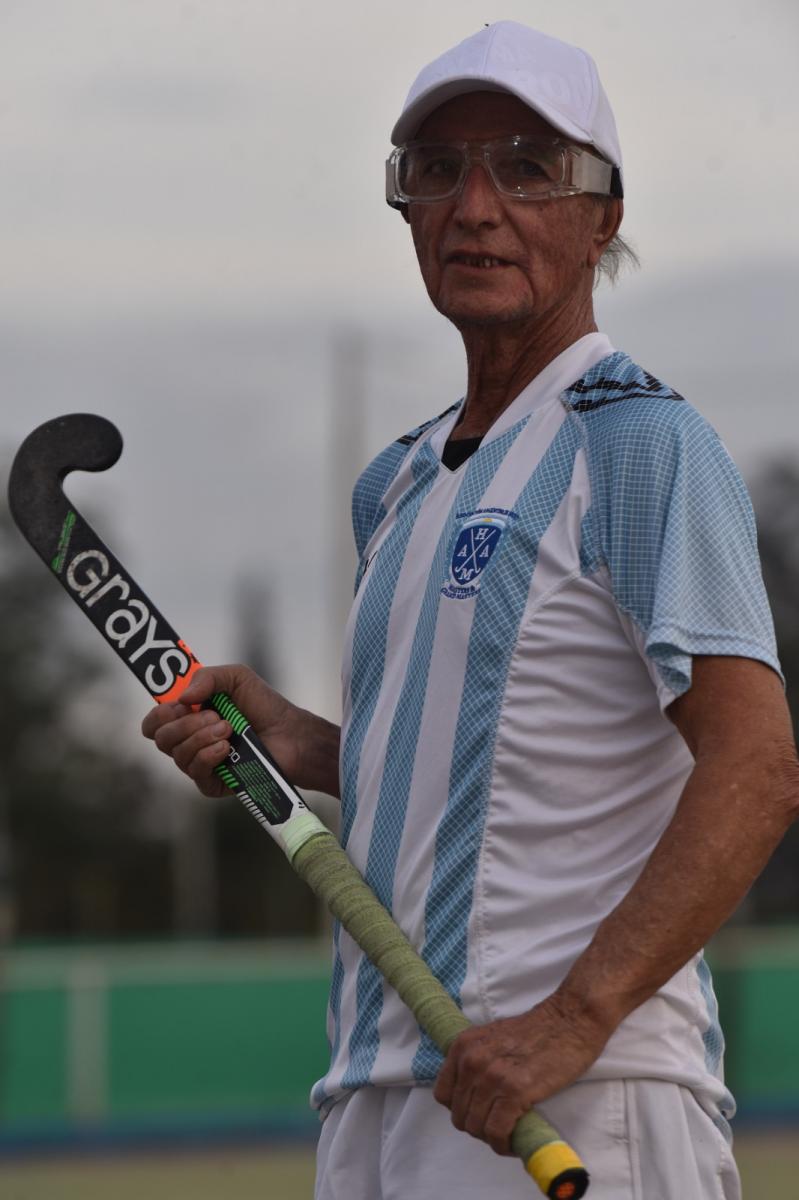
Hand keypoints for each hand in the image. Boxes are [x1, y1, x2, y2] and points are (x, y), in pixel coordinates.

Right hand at [141, 664, 315, 798]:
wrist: (290, 734)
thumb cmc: (264, 705)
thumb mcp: (236, 677)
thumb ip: (206, 677)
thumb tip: (181, 698)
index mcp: (188, 717)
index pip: (154, 722)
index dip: (160, 714)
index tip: (181, 705)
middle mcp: (190, 741)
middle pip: (161, 739)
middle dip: (184, 724)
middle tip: (214, 715)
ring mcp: (201, 763)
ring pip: (178, 755)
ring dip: (202, 737)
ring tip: (228, 729)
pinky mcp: (214, 783)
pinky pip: (196, 773)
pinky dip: (208, 757)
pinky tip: (226, 748)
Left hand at [433, 993, 612, 1155]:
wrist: (569, 1021)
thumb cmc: (536, 1031)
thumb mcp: (491, 1038)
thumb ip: (476, 1060)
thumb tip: (469, 1095)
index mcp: (463, 1046)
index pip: (443, 1095)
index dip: (460, 1109)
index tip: (478, 1113)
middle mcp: (472, 1061)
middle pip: (460, 1115)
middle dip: (477, 1127)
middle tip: (498, 1127)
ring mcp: (492, 1076)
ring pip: (477, 1126)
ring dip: (491, 1138)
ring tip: (507, 1135)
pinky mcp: (515, 1091)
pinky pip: (497, 1131)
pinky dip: (503, 1144)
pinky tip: (513, 1142)